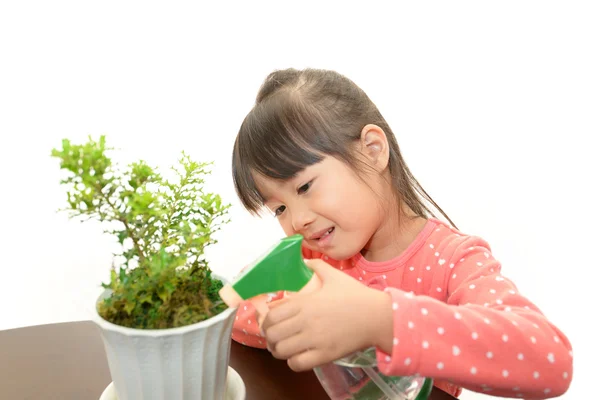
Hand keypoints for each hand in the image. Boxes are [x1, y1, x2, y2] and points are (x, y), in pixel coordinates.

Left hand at [261, 258, 393, 371]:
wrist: (378, 316)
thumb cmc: (356, 296)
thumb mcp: (334, 276)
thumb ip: (316, 266)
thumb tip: (303, 260)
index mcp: (305, 302)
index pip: (271, 316)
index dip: (265, 322)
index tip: (269, 324)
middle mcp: (306, 321)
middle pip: (272, 335)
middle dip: (269, 338)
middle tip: (274, 338)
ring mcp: (315, 339)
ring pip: (281, 351)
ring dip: (279, 351)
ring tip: (284, 348)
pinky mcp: (325, 355)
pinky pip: (297, 364)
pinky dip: (293, 362)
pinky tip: (298, 356)